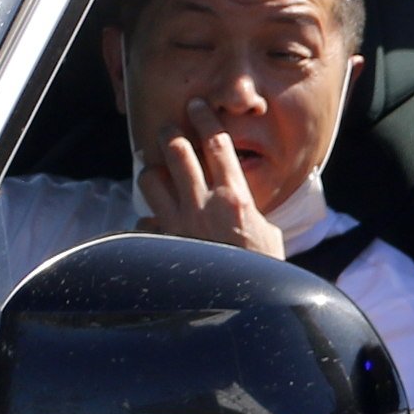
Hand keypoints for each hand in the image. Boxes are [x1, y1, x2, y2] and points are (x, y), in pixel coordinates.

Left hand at [139, 117, 285, 257]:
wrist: (243, 308)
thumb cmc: (263, 269)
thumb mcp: (267, 233)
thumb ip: (248, 211)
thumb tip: (242, 204)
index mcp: (235, 198)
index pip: (217, 144)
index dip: (205, 119)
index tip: (196, 105)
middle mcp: (202, 206)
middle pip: (177, 151)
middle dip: (170, 133)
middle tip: (168, 130)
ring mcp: (178, 225)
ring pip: (150, 179)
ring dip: (154, 173)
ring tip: (159, 174)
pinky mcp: (163, 245)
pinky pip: (145, 222)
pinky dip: (149, 221)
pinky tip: (157, 224)